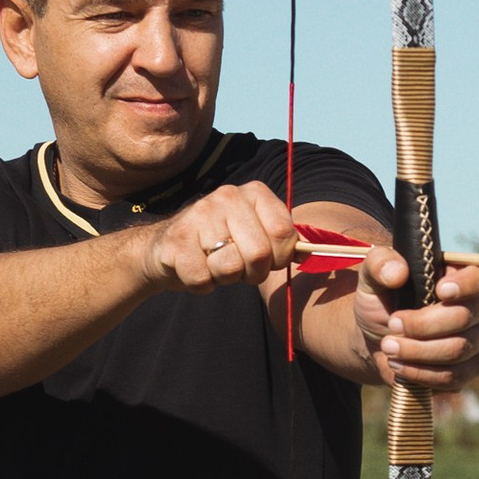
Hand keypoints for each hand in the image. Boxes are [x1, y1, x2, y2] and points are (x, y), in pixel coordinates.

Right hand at [135, 179, 301, 299]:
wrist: (165, 248)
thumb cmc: (220, 244)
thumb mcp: (255, 233)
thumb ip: (283, 240)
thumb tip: (313, 253)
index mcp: (254, 193)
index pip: (284, 233)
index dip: (280, 258)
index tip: (269, 260)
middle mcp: (227, 196)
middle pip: (259, 254)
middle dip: (252, 273)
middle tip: (238, 267)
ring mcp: (199, 215)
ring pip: (231, 268)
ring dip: (225, 278)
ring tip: (214, 265)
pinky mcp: (176, 241)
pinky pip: (203, 280)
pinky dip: (202, 285)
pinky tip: (195, 269)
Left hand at [350, 253, 478, 398]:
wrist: (379, 340)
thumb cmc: (382, 301)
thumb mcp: (372, 277)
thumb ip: (379, 264)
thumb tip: (397, 272)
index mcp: (463, 275)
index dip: (469, 284)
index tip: (440, 290)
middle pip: (465, 317)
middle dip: (423, 324)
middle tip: (392, 324)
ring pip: (457, 350)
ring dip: (418, 351)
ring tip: (388, 346)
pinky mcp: (470, 369)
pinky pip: (452, 376)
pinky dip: (421, 373)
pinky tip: (398, 365)